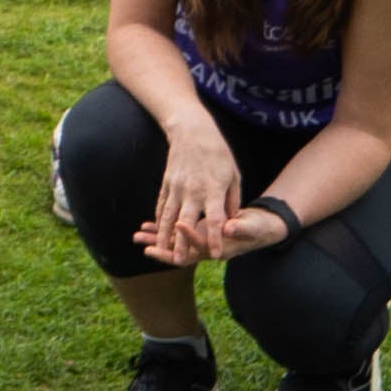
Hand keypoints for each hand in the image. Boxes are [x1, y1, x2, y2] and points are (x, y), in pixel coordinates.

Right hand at [137, 123, 243, 265]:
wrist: (192, 130)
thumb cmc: (218, 153)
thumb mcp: (234, 175)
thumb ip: (232, 200)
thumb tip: (231, 221)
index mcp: (213, 190)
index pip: (216, 219)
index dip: (216, 237)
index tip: (216, 255)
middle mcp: (193, 190)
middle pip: (186, 221)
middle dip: (182, 243)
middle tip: (179, 261)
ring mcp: (177, 186)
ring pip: (168, 215)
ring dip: (164, 235)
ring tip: (160, 251)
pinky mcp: (167, 182)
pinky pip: (162, 204)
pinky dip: (159, 219)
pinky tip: (157, 231)